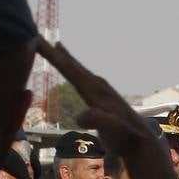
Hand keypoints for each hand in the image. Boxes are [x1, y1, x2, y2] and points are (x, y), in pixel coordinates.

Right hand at [36, 38, 156, 157]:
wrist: (140, 142)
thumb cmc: (124, 138)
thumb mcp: (112, 130)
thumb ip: (98, 121)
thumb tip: (80, 118)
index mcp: (95, 90)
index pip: (69, 69)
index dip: (53, 56)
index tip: (37, 41)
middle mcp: (98, 86)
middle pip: (72, 65)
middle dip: (55, 52)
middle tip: (38, 36)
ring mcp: (101, 91)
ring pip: (78, 70)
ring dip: (66, 58)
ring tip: (56, 47)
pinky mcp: (101, 98)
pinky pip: (82, 78)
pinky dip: (74, 70)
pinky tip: (72, 70)